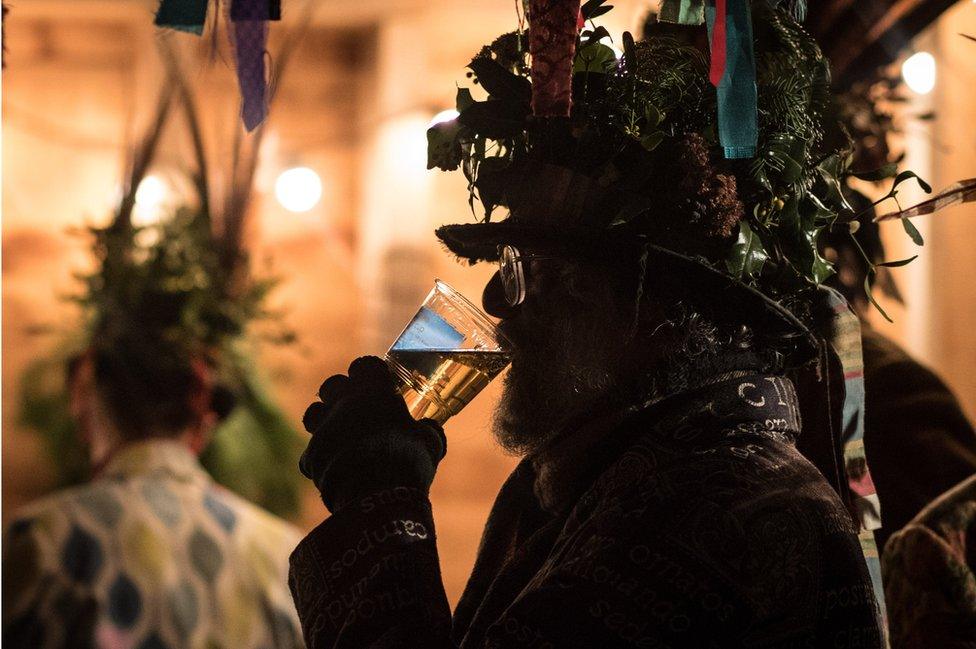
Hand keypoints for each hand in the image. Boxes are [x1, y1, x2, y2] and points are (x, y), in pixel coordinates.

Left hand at [299, 356, 445, 511]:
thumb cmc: (407, 461)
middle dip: (342, 393)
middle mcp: (344, 404)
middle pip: (332, 385)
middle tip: (356, 408)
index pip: (364, 365)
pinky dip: (322, 458)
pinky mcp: (311, 455)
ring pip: (313, 413)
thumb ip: (429, 431)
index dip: (370, 373)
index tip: (379, 383)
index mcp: (373, 392)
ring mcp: (323, 428)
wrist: (376, 495)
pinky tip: (336, 468)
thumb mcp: (430, 444)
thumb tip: (431, 428)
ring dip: (324, 419)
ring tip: (339, 434)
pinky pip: (311, 452)